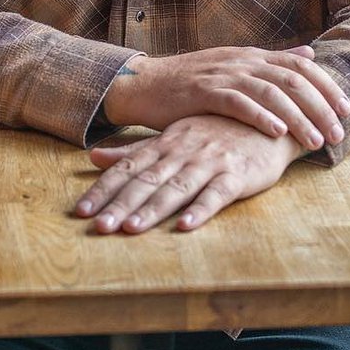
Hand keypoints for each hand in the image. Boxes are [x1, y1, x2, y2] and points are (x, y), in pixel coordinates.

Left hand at [75, 115, 303, 233]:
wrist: (269, 120)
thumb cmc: (216, 131)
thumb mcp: (172, 137)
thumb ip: (134, 150)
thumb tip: (93, 157)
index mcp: (165, 144)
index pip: (127, 169)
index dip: (103, 189)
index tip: (80, 211)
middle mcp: (182, 152)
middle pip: (146, 181)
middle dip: (120, 204)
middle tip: (98, 227)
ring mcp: (210, 162)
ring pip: (176, 188)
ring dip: (153, 209)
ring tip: (131, 229)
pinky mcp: (237, 175)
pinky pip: (217, 193)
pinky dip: (200, 209)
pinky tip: (185, 226)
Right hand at [103, 44, 349, 151]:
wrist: (143, 84)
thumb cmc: (190, 83)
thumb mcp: (234, 65)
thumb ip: (272, 61)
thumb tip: (309, 52)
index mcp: (251, 55)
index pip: (300, 64)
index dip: (326, 85)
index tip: (345, 109)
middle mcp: (241, 61)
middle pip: (292, 79)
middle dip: (320, 107)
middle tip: (337, 133)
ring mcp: (222, 74)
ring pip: (271, 92)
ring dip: (298, 118)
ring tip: (315, 141)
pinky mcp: (203, 91)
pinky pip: (238, 102)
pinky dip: (261, 117)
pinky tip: (278, 133)